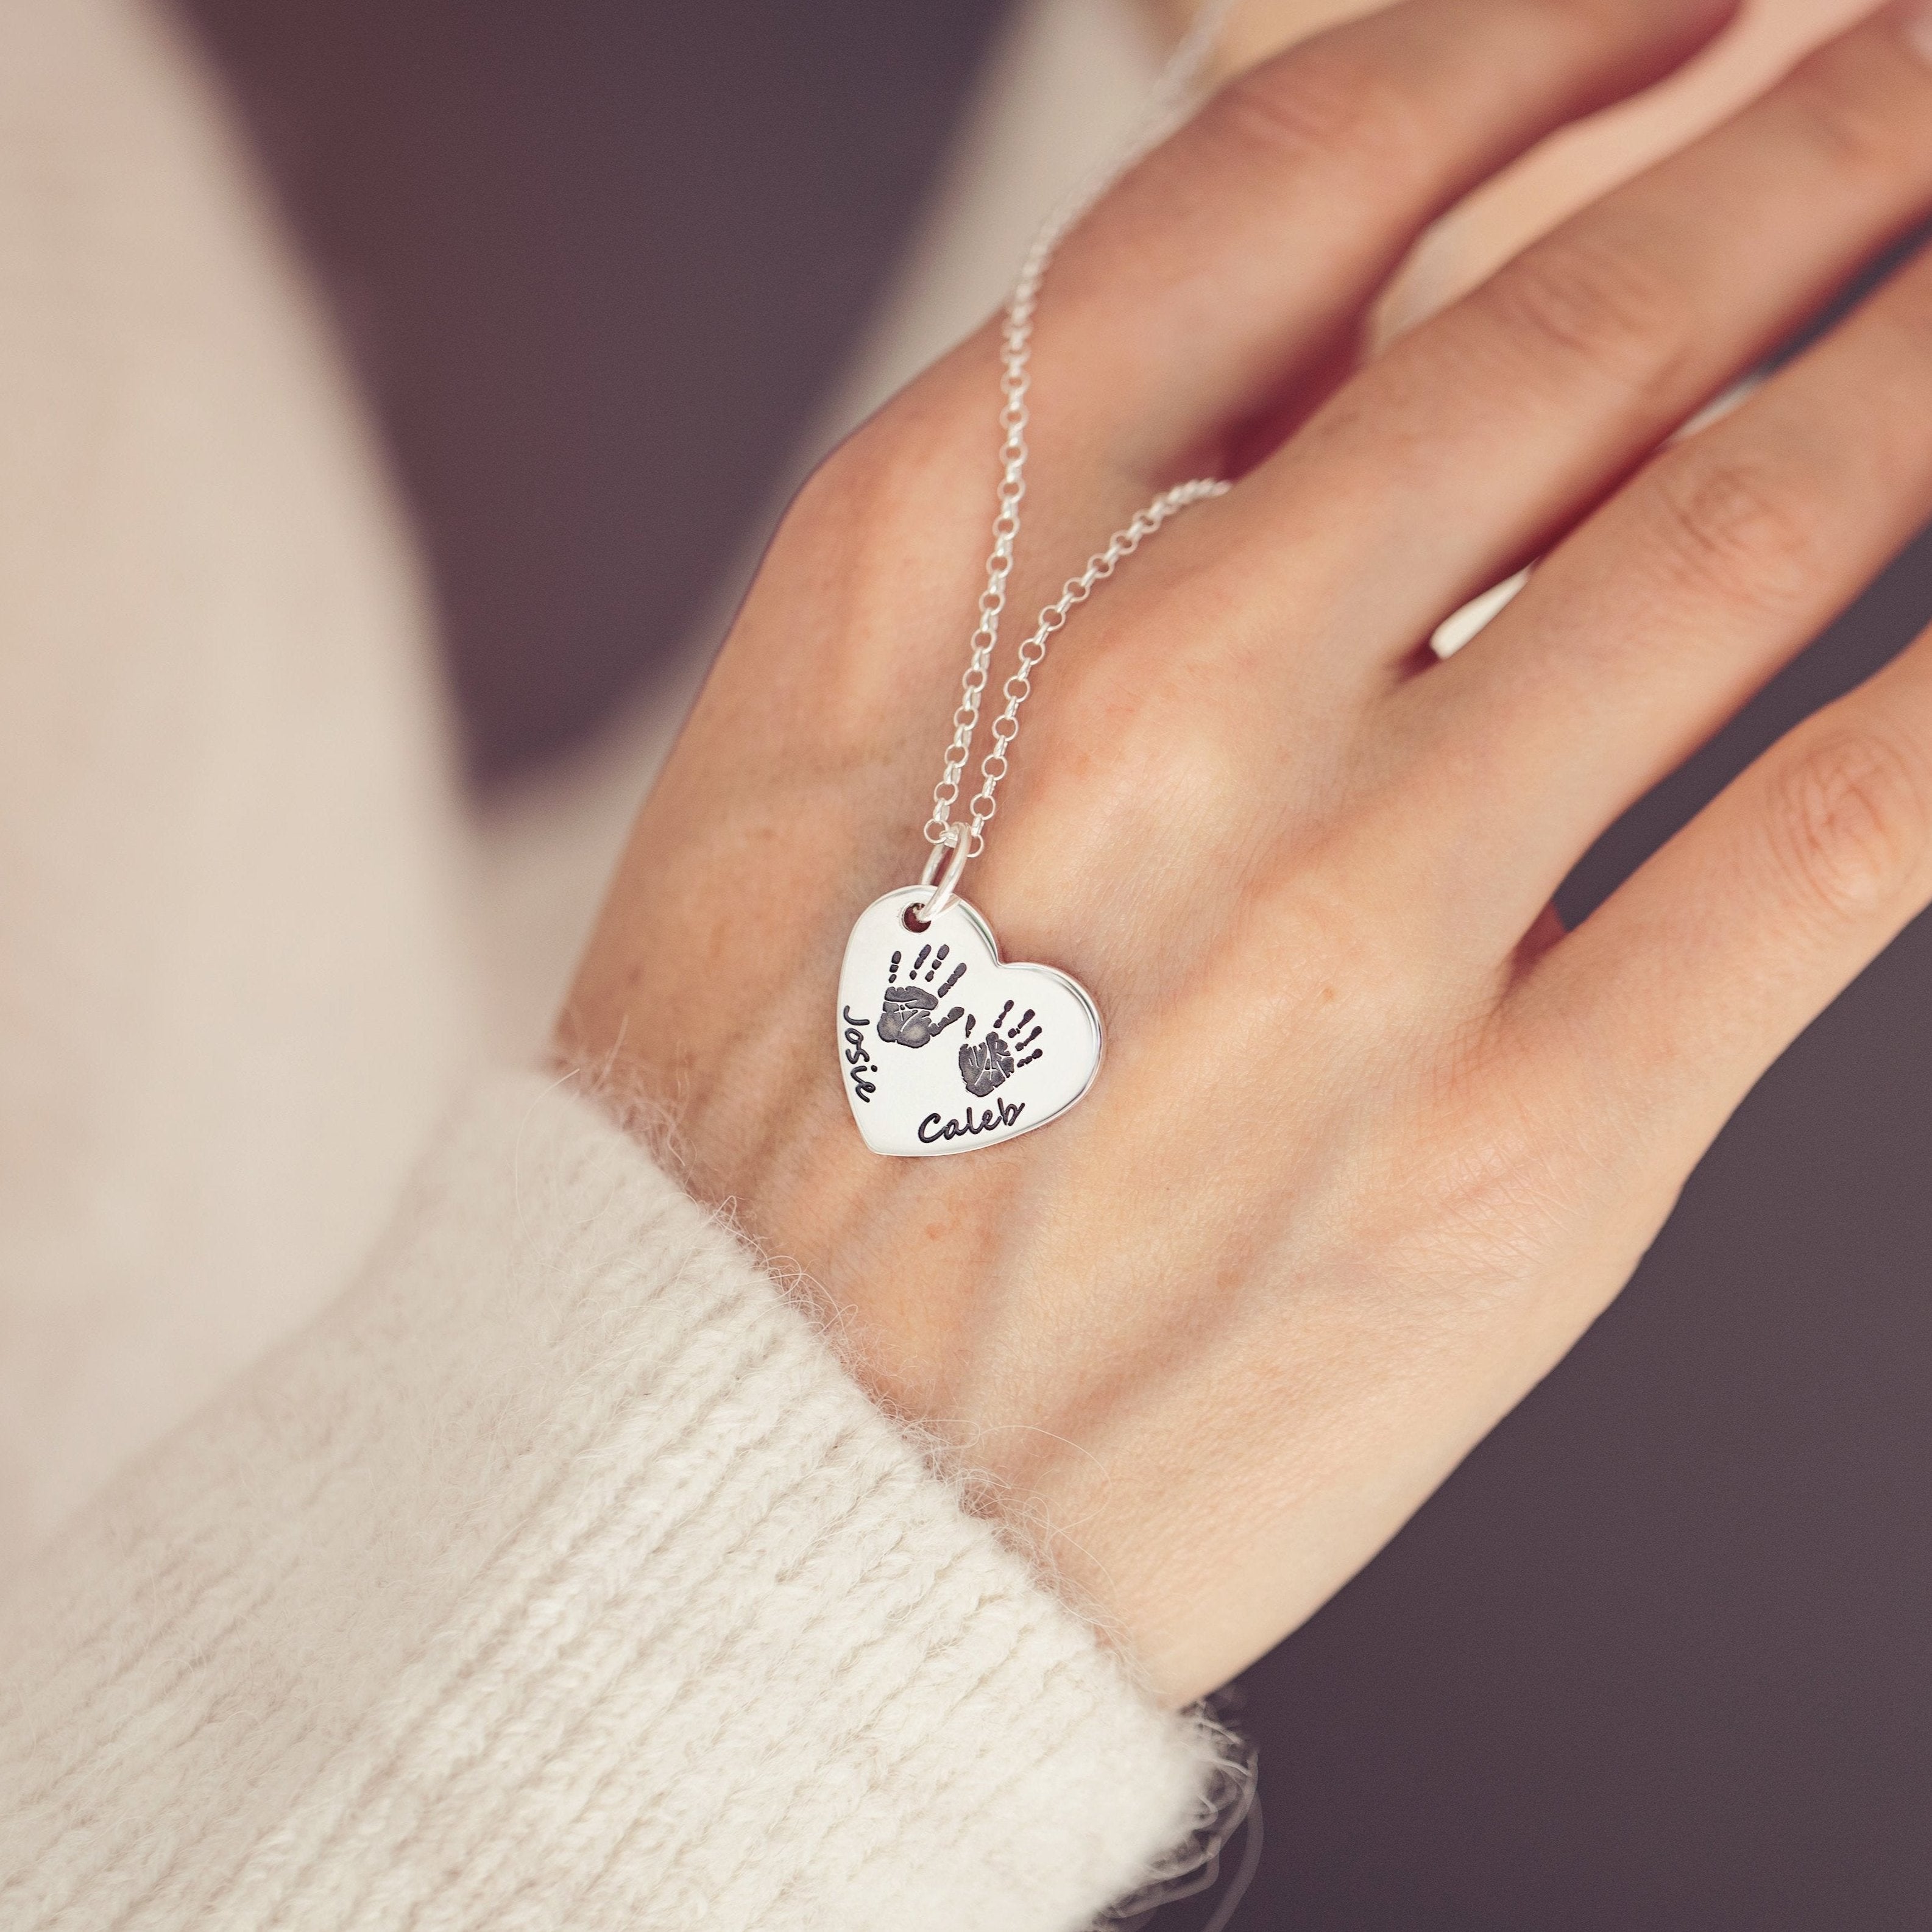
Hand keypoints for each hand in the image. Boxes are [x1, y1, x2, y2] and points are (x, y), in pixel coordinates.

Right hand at [563, 0, 1931, 1705]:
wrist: (743, 1482)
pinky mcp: (1512, 1163)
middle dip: (1779, 168)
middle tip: (1898, 85)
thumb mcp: (814, 777)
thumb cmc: (753, 1135)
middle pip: (1543, 336)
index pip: (1265, 201)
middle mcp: (1147, 721)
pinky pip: (1820, 857)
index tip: (1653, 13)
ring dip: (1912, 375)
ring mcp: (1345, 940)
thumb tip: (1326, 398)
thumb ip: (1049, 568)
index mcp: (927, 596)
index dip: (1505, 54)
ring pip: (1729, 550)